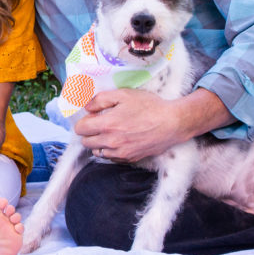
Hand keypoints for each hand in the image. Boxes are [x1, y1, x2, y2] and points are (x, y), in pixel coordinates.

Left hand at [75, 89, 189, 162]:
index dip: (83, 121)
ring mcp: (121, 153)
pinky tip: (118, 141)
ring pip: (97, 152)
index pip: (80, 129)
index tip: (91, 117)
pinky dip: (110, 151)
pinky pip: (111, 158)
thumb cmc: (149, 106)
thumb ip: (100, 100)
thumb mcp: (123, 95)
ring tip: (109, 132)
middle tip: (99, 124)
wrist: (172, 123)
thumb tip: (86, 107)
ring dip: (98, 143)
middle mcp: (111, 142)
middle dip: (89, 132)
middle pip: (86, 142)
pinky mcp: (130, 159)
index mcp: (107, 125)